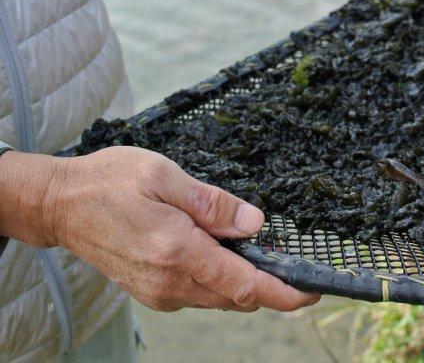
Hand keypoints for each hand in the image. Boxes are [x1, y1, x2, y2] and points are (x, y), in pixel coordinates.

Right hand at [0, 147, 318, 311]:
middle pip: (238, 297)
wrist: (61, 204)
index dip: (285, 293)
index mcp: (178, 251)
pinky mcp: (153, 291)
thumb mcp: (166, 176)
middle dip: (271, 284)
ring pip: (220, 297)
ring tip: (256, 249)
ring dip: (245, 280)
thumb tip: (256, 224)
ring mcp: (160, 292)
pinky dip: (221, 279)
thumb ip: (215, 204)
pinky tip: (222, 251)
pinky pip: (200, 293)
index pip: (245, 285)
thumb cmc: (109, 182)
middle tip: (290, 259)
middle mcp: (170, 281)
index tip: (312, 291)